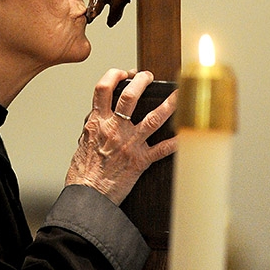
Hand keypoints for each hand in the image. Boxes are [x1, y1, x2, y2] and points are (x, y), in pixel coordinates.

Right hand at [65, 69, 176, 205]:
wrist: (87, 197)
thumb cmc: (83, 173)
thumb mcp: (83, 141)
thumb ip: (93, 125)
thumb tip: (99, 113)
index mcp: (97, 122)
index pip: (103, 88)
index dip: (114, 75)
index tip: (123, 72)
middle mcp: (114, 129)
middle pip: (129, 96)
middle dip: (142, 81)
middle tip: (148, 76)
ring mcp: (129, 144)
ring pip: (153, 118)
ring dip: (169, 104)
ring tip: (178, 93)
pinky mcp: (140, 161)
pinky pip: (163, 149)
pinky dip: (176, 141)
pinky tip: (186, 134)